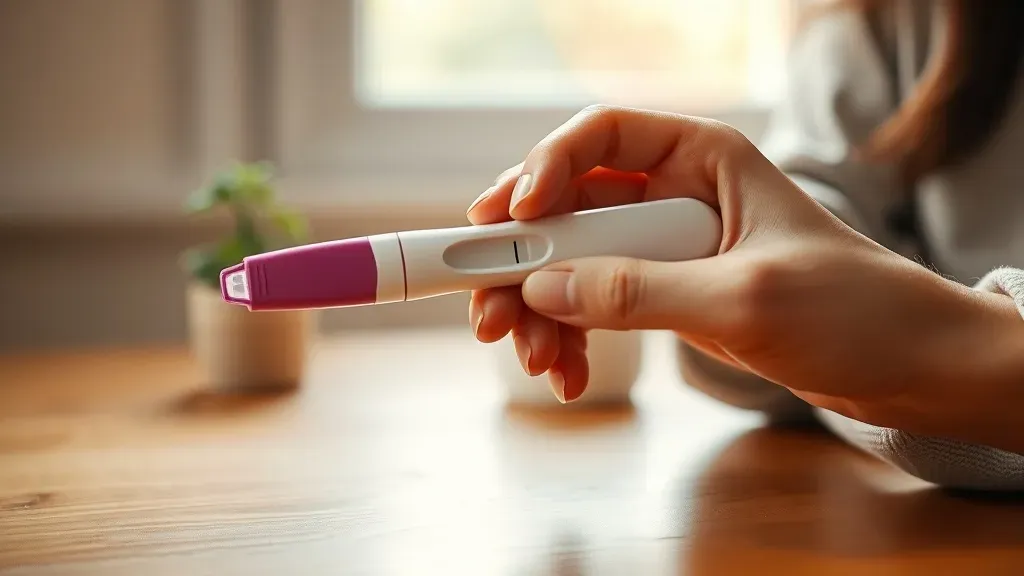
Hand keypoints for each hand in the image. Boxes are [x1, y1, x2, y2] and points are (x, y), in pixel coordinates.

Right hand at [466, 105, 1015, 432]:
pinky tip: (570, 374)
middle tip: (490, 312)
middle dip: (523, 260)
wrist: (909, 367)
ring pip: (572, 262)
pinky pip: (596, 304)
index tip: (508, 217)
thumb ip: (641, 290)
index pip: (601, 139)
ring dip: (540, 310)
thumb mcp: (744, 299)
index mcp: (704, 159)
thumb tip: (544, 287)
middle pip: (568, 208)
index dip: (542, 168)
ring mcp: (667, 248)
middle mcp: (675, 195)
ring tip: (538, 362)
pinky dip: (573, 336)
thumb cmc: (856, 310)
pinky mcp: (668, 294)